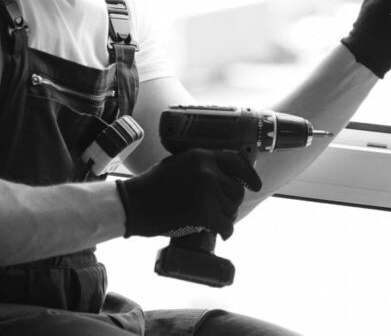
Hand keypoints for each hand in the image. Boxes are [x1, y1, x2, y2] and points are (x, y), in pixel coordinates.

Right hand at [116, 148, 261, 238]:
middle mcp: (208, 171)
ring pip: (232, 209)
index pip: (237, 162)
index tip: (256, 186)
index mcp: (202, 156)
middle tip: (221, 211)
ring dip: (226, 217)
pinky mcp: (204, 214)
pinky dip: (226, 232)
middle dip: (231, 202)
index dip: (250, 176)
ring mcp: (207, 192)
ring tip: (214, 221)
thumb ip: (200, 165)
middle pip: (236, 190)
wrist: (134, 204)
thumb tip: (222, 175)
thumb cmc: (153, 185)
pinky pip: (226, 226)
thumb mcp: (178, 163)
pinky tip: (221, 235)